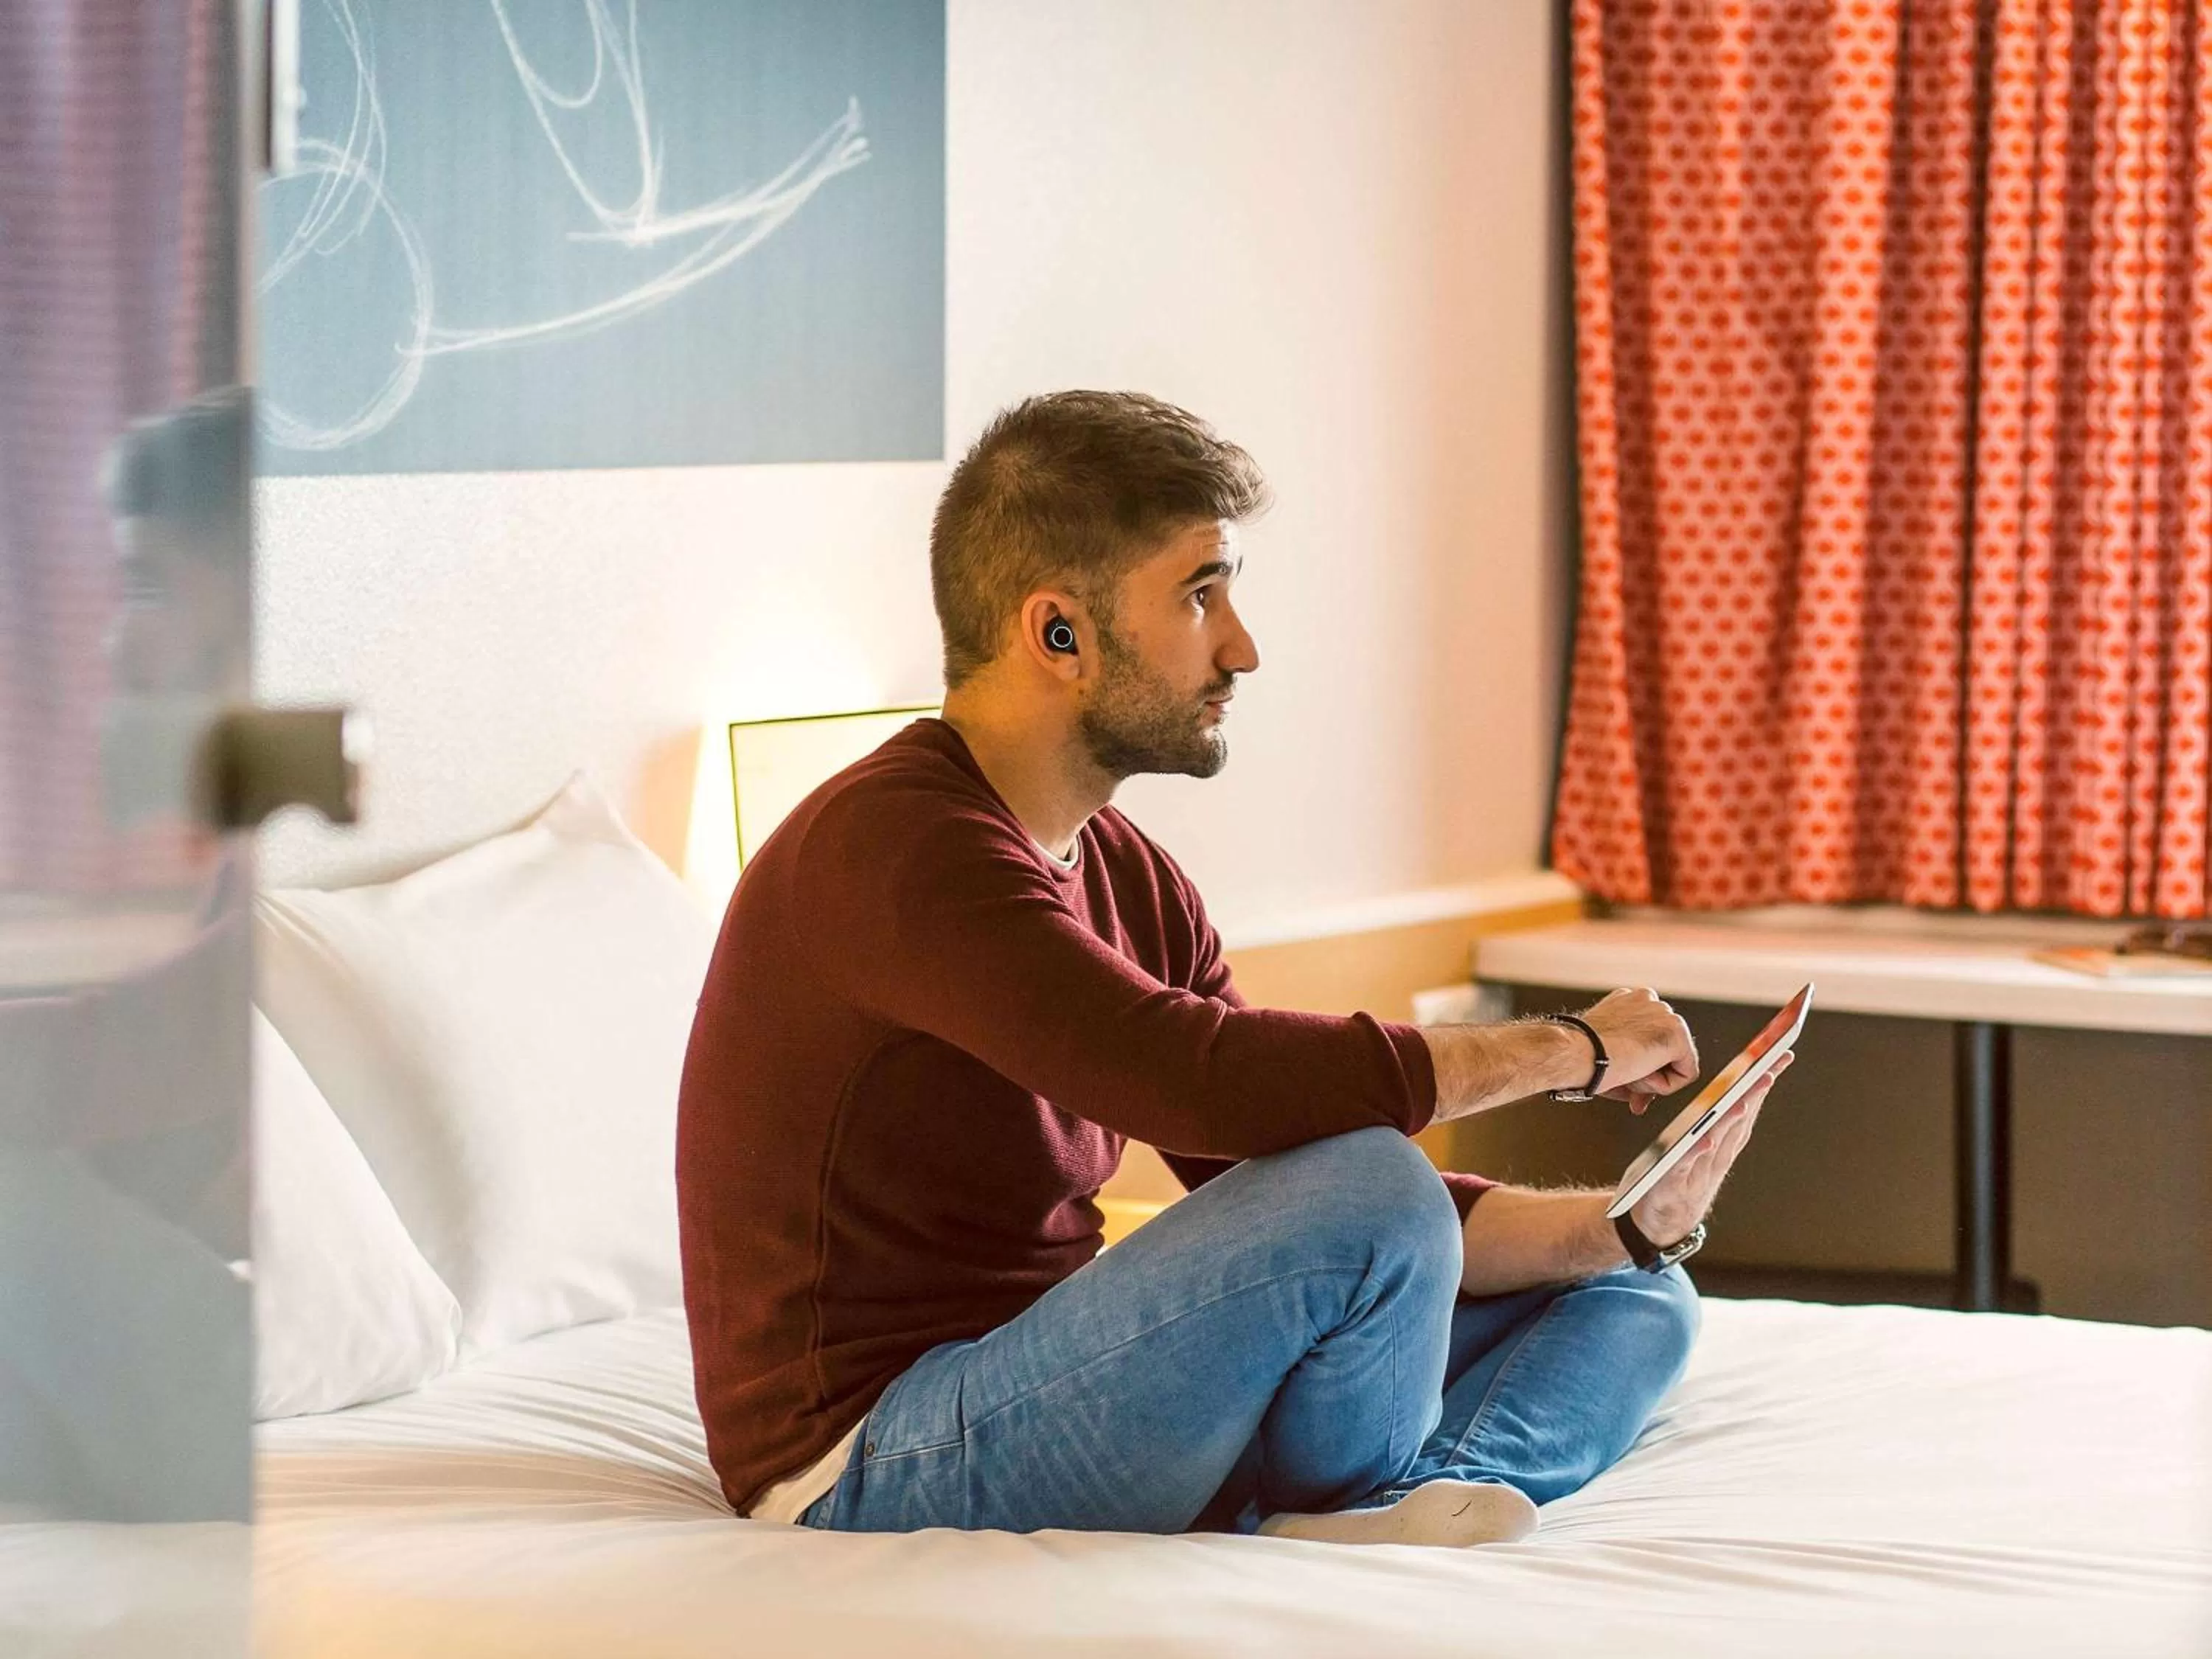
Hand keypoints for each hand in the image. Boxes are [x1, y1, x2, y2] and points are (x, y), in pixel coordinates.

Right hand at [1578, 988, 1697, 1113]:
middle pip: (1666, 1048)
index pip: (1650, 1035)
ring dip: (1654, 1079)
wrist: (1577, 1053)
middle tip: (1634, 1096)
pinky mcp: (1677, 1034)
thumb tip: (1641, 1094)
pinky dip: (1665, 1086)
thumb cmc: (1581, 1054)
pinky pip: (1686, 1073)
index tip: (1628, 1080)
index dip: (1641, 1064)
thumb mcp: (1608, 1050)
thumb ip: (1631, 1062)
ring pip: (1676, 1061)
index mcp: (1630, 1000)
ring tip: (1628, 1077)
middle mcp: (1649, 1000)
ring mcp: (1665, 1014)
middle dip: (1652, 1076)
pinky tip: (1640, 1076)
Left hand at [1629, 1051, 1792, 1247]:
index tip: (1777, 1061)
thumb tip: (1728, 1092)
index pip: (1744, 1111)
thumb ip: (1711, 1127)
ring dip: (1731, 1122)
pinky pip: (1685, 1167)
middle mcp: (1714, 1160)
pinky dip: (1697, 1153)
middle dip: (1753, 1097)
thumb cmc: (1676, 1183)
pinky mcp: (1672, 1187)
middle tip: (1767, 1072)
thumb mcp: (1696, 1151)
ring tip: (1742, 1099)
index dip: (1760, 1087)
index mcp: (1720, 1147)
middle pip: (1737, 1125)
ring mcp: (1696, 1175)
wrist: (1655, 1226)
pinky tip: (1705, 1139)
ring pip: (1717, 1143)